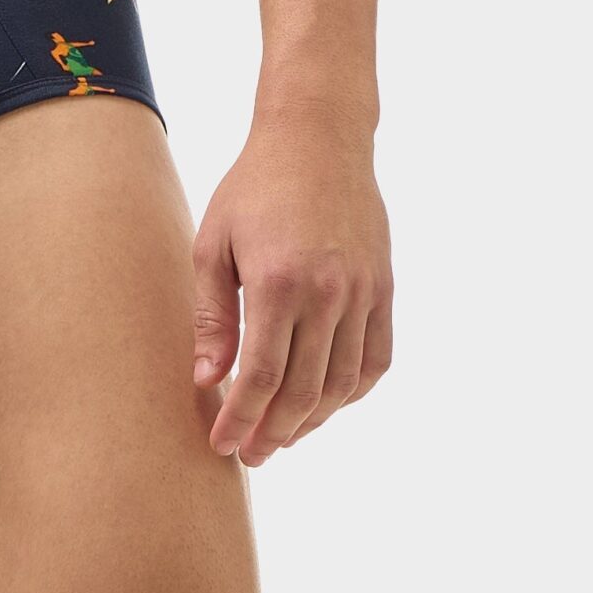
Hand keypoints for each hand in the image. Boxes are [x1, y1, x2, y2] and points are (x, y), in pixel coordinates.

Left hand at [191, 117, 391, 463]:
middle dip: (273, 432)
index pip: (262, 376)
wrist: (318, 139)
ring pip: (343, 384)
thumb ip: (212, 315)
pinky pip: (376, 359)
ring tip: (283, 435)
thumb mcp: (215, 243)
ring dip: (313, 421)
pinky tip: (326, 403)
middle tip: (250, 454)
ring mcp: (364, 293)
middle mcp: (328, 293)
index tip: (222, 445)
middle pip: (304, 391)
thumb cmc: (254, 187)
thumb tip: (208, 380)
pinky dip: (352, 392)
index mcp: (279, 281)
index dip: (241, 419)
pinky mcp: (384, 288)